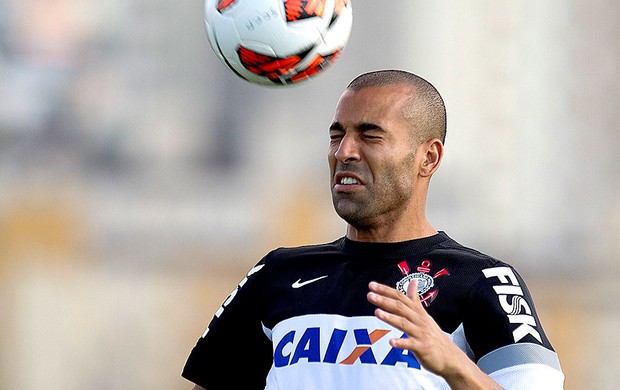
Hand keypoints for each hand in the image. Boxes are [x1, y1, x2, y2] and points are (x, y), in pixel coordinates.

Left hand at [367, 280, 501, 388]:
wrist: (450, 357)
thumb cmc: (434, 335)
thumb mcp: (424, 315)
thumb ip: (415, 299)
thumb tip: (413, 281)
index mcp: (417, 312)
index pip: (400, 297)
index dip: (386, 290)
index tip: (372, 285)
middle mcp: (419, 320)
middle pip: (400, 307)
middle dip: (384, 300)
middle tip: (370, 295)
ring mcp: (421, 333)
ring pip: (404, 323)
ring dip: (390, 317)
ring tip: (377, 312)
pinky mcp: (423, 347)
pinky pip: (410, 344)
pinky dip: (401, 343)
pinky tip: (391, 342)